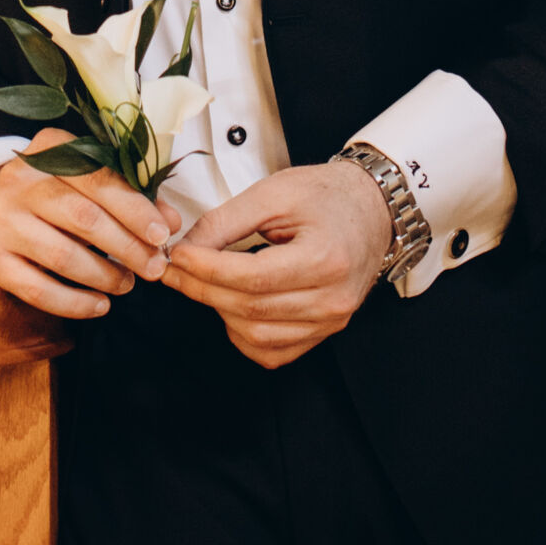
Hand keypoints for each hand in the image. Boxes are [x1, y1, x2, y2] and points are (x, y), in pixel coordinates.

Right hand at [0, 135, 178, 319]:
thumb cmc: (48, 192)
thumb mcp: (81, 179)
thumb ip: (125, 195)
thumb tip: (171, 222)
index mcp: (48, 150)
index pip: (98, 178)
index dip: (135, 209)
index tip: (164, 233)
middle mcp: (20, 181)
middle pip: (83, 218)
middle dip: (127, 247)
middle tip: (154, 268)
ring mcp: (1, 220)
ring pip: (62, 255)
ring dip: (104, 276)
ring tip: (127, 284)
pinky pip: (37, 289)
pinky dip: (74, 303)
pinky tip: (98, 305)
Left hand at [163, 160, 390, 367]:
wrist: (370, 208)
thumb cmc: (326, 195)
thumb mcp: (275, 192)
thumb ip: (228, 220)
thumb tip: (189, 247)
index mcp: (324, 258)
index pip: (253, 278)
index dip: (209, 270)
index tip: (180, 256)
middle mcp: (332, 298)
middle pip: (252, 309)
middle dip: (204, 290)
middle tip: (175, 270)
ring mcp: (331, 320)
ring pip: (259, 337)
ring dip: (221, 313)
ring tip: (201, 284)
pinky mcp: (325, 331)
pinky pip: (275, 352)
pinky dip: (244, 336)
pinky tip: (231, 308)